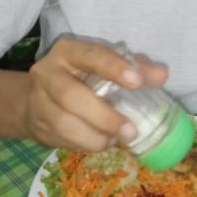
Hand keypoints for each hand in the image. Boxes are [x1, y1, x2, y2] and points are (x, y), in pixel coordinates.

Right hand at [23, 35, 167, 151]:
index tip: (137, 82)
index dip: (113, 67)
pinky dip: (86, 144)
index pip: (89, 55)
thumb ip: (135, 67)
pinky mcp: (37, 125)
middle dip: (103, 116)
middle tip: (131, 131)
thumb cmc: (80, 78)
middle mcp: (47, 73)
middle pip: (70, 95)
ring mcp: (38, 101)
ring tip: (116, 140)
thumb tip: (161, 74)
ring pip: (64, 123)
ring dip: (95, 137)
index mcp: (67, 52)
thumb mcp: (104, 65)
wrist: (36, 98)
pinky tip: (101, 142)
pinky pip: (63, 140)